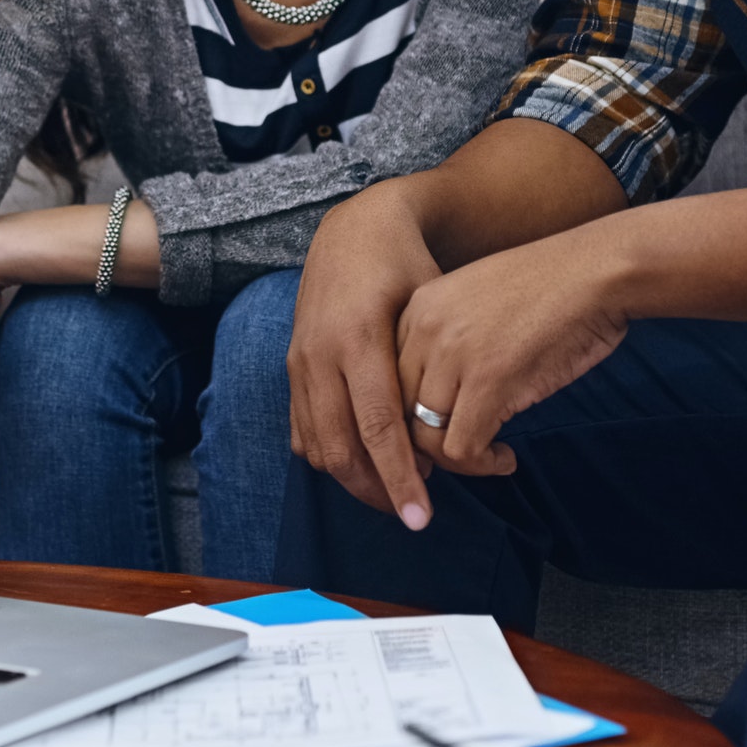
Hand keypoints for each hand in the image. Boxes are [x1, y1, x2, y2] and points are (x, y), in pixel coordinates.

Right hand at [286, 181, 441, 526]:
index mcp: (359, 337)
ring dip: (353, 478)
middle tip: (414, 514)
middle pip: (341, 446)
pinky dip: (328, 456)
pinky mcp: (291, 363)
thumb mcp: (431, 300)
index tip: (422, 518)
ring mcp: (300, 360)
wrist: (354, 228)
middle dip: (376, 491)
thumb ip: (434, 364)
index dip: (399, 477)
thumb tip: (454, 431)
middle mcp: (321, 353)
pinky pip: (300, 428)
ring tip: (394, 488)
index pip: (377, 426)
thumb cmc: (405, 264)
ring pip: (317, 445)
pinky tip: (361, 462)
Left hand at [395, 232, 628, 477]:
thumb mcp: (477, 303)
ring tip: (490, 456)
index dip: (410, 413)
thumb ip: (450, 342)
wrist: (597, 270)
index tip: (442, 428)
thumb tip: (442, 401)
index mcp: (417, 308)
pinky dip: (481, 465)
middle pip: (396, 411)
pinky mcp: (489, 381)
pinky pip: (460, 448)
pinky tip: (505, 457)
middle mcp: (423, 329)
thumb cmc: (551, 290)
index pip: (386, 379)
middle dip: (425, 443)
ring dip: (457, 462)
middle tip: (465, 452)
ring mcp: (453, 355)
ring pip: (423, 437)